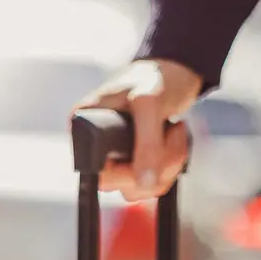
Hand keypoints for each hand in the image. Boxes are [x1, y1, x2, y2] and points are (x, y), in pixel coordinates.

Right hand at [76, 58, 202, 201]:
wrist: (178, 71)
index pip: (94, 170)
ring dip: (168, 164)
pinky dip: (172, 166)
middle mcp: (92, 145)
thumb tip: (145, 184)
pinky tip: (176, 139)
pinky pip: (151, 185)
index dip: (126, 169)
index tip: (152, 140)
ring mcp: (114, 156)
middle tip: (172, 131)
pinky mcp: (134, 162)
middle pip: (117, 184)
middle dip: (156, 163)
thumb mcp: (151, 103)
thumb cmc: (157, 77)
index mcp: (82, 125)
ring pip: (137, 188)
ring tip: (175, 130)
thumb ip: (147, 143)